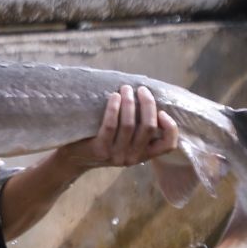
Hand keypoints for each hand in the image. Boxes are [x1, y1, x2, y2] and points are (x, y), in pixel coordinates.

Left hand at [56, 84, 178, 171]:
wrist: (76, 158)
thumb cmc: (104, 142)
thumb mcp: (126, 140)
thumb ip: (139, 128)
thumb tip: (150, 99)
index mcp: (143, 155)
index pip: (168, 146)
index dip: (170, 128)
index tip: (162, 112)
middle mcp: (132, 158)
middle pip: (148, 127)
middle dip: (147, 104)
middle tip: (142, 90)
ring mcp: (116, 155)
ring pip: (129, 124)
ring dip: (129, 102)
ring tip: (126, 89)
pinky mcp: (100, 149)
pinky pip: (111, 124)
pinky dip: (114, 107)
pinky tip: (114, 96)